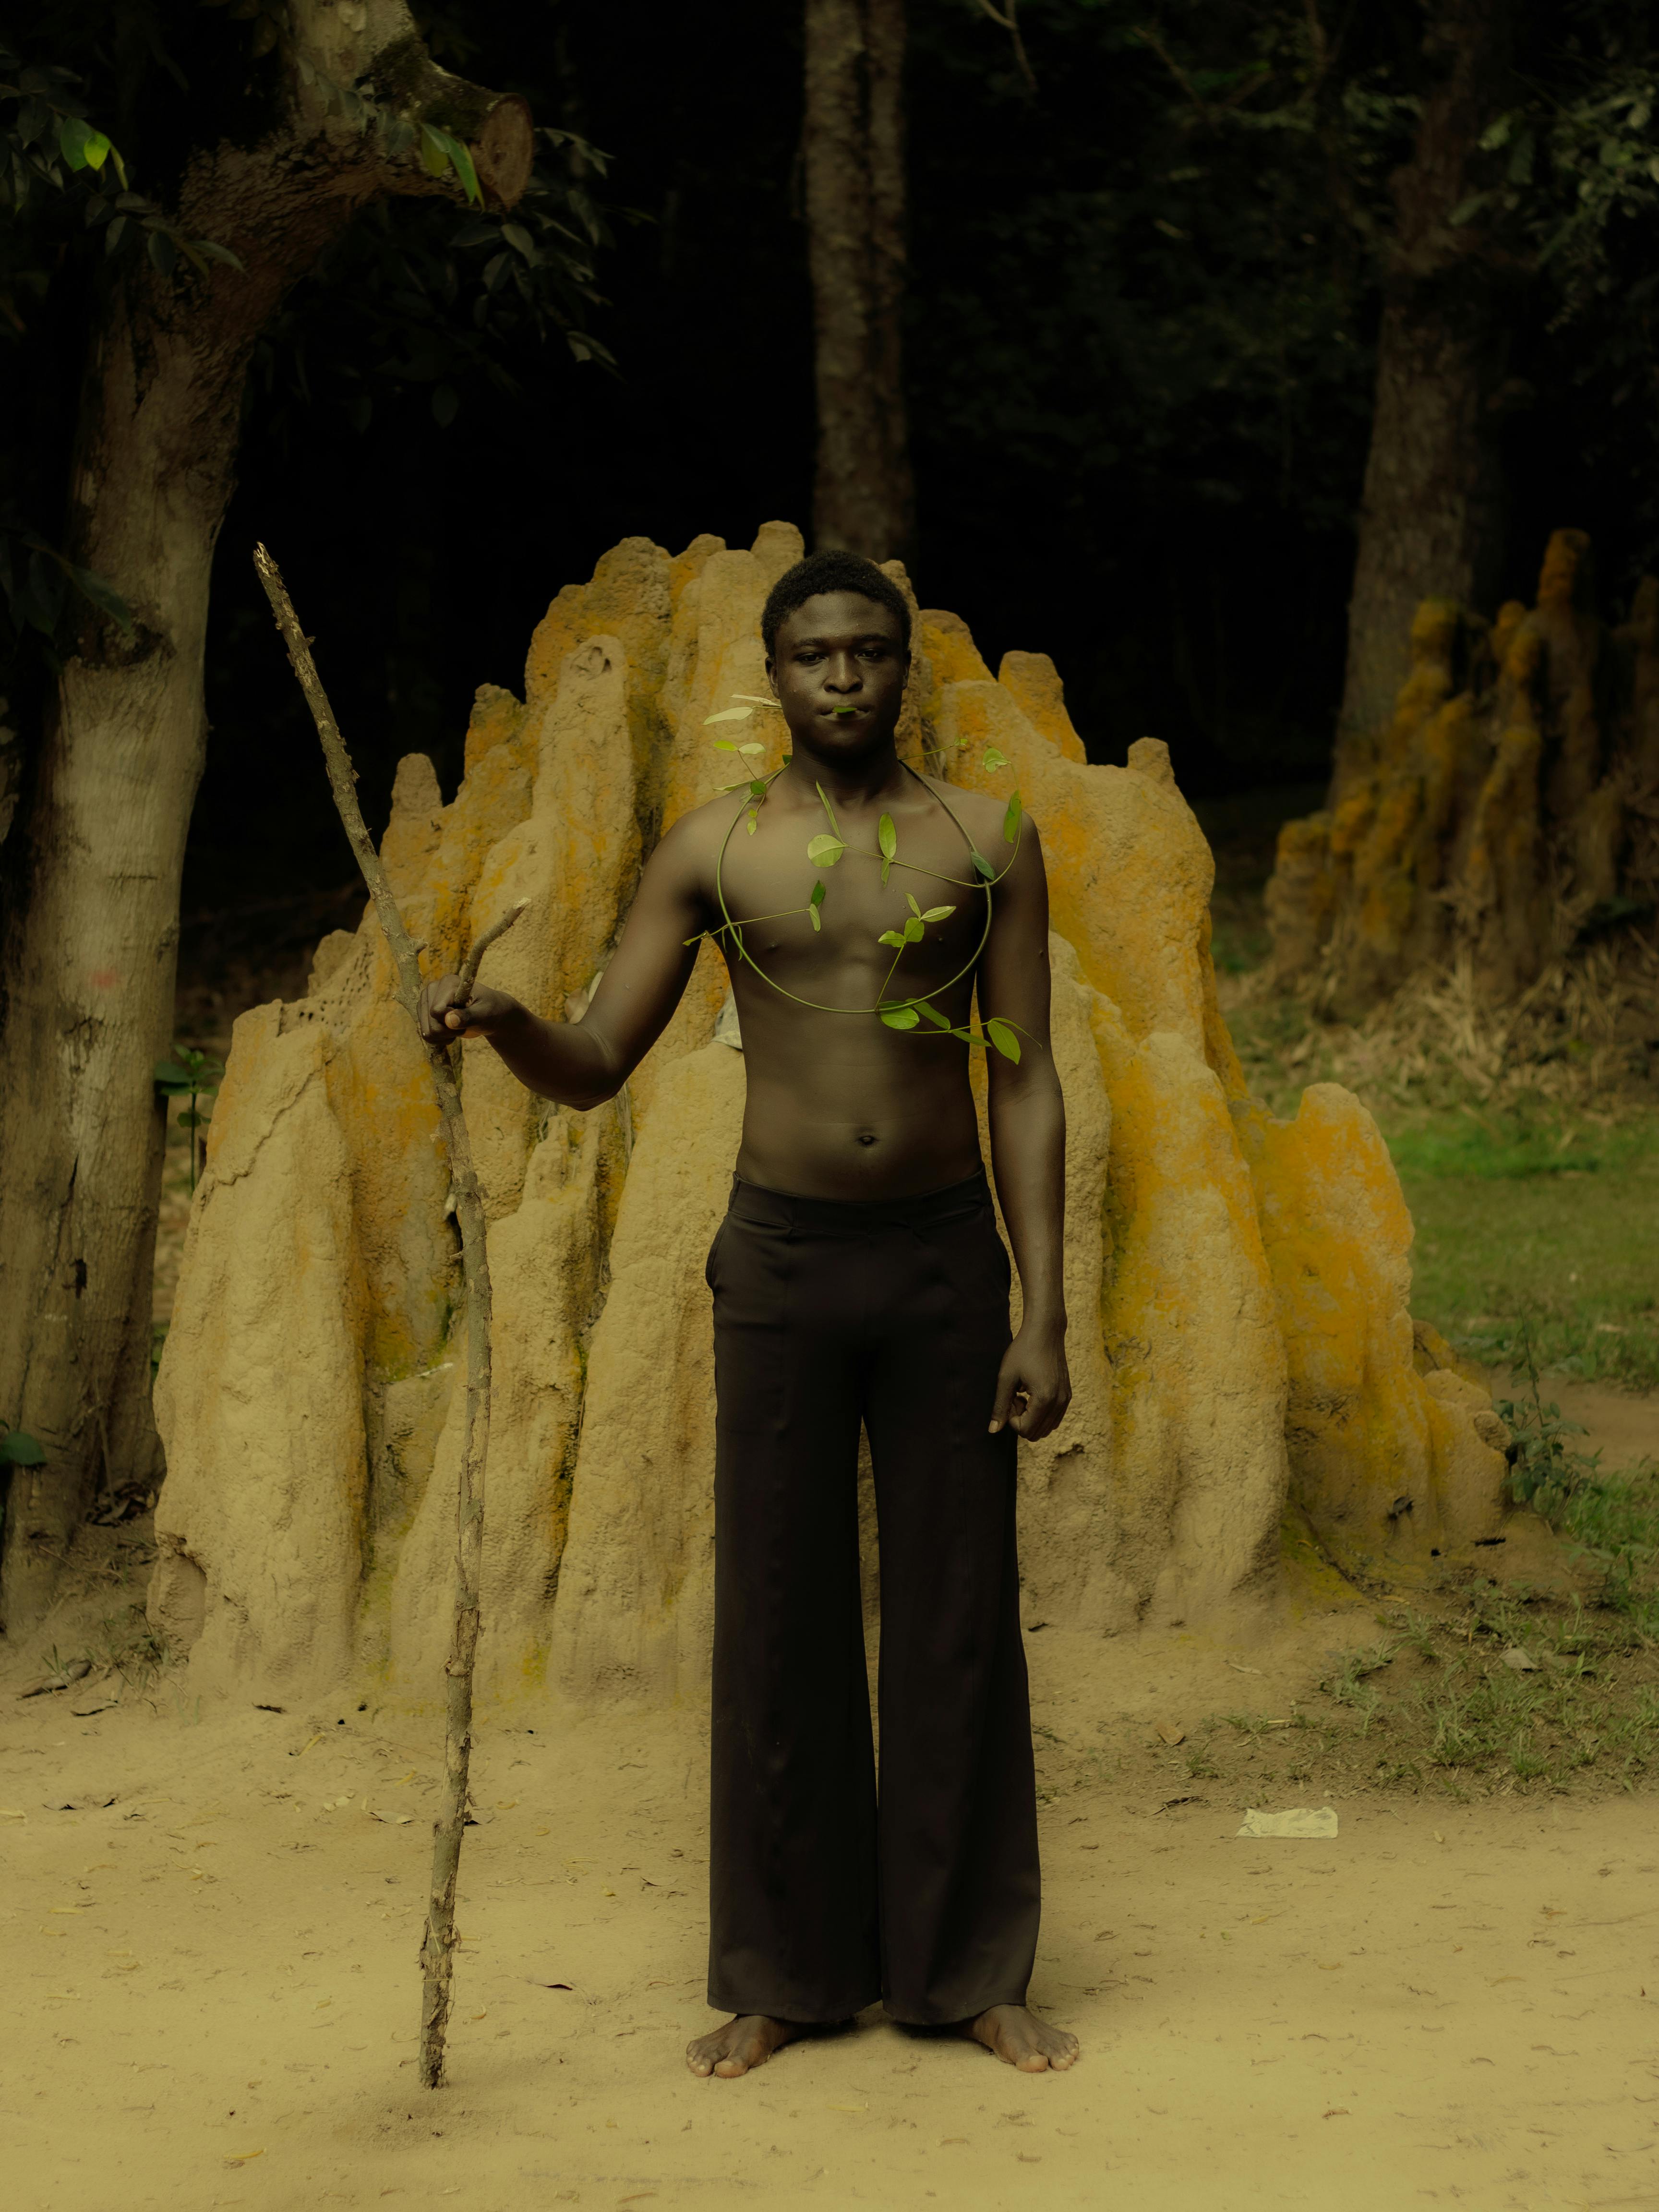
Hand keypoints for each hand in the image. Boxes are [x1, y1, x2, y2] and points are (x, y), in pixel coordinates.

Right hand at [416, 973, 523, 1046]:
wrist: (491, 1014)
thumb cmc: (491, 1011)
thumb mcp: (485, 1014)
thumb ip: (469, 1017)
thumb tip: (449, 1020)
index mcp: (448, 983)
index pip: (436, 1011)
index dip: (451, 1021)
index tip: (467, 1017)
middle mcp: (433, 988)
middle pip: (429, 1023)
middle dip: (448, 1030)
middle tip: (464, 1024)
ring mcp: (426, 1000)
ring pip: (425, 1031)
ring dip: (444, 1035)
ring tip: (458, 1027)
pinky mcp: (424, 1011)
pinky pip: (424, 1034)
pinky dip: (439, 1038)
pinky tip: (450, 1031)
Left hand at [989, 1322, 1070, 1440]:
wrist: (1045, 1331)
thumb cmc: (1023, 1350)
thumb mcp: (1006, 1377)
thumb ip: (1000, 1406)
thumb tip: (993, 1431)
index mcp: (1045, 1399)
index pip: (1025, 1430)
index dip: (1011, 1419)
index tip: (1009, 1398)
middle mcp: (1059, 1403)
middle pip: (1036, 1433)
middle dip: (1021, 1420)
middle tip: (1015, 1396)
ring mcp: (1066, 1400)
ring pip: (1045, 1428)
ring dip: (1030, 1417)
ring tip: (1023, 1394)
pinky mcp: (1067, 1395)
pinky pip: (1053, 1419)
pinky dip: (1040, 1413)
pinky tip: (1032, 1393)